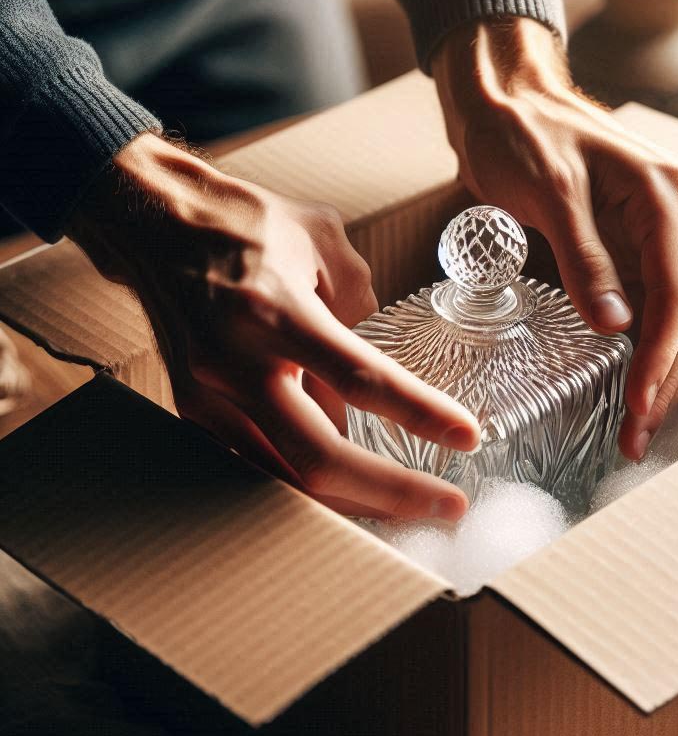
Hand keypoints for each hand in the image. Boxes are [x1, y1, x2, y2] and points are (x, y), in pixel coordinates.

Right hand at [67, 132, 479, 519]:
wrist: (151, 224)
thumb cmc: (245, 226)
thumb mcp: (322, 241)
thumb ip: (362, 305)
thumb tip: (377, 372)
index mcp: (278, 312)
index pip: (362, 379)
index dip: (421, 415)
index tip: (468, 437)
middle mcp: (238, 363)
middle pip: (320, 457)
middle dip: (392, 493)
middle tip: (447, 506)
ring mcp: (209, 397)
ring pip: (286, 479)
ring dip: (353, 504)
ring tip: (407, 510)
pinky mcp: (195, 414)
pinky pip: (258, 469)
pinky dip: (307, 489)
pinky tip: (349, 496)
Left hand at [433, 18, 677, 460]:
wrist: (504, 97)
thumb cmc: (520, 132)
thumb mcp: (550, 194)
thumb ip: (586, 260)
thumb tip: (616, 330)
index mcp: (667, 197)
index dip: (661, 358)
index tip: (640, 409)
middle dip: (664, 379)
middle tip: (638, 438)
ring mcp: (661, 231)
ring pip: (675, 316)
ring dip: (658, 372)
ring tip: (636, 428)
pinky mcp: (637, 244)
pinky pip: (652, 305)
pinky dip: (642, 350)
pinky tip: (629, 386)